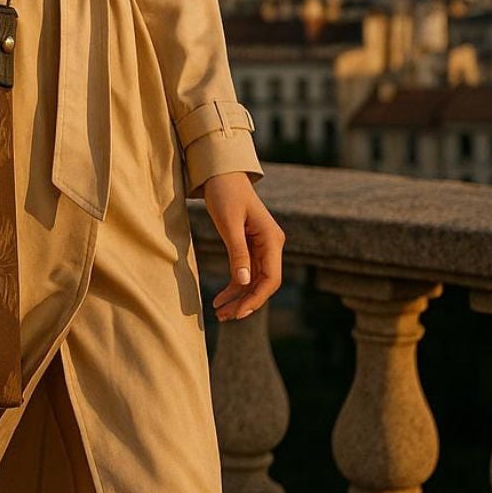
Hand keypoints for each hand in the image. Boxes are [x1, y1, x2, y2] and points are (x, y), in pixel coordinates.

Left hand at [203, 172, 283, 321]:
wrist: (222, 175)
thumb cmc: (226, 194)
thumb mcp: (229, 224)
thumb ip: (237, 253)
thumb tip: (242, 283)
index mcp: (272, 239)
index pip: (271, 278)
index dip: (257, 298)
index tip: (239, 312)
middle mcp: (271, 245)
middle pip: (263, 283)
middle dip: (246, 302)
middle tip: (224, 317)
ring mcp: (261, 247)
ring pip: (254, 281)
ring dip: (238, 298)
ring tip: (219, 313)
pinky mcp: (249, 247)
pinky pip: (245, 273)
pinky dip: (234, 286)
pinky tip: (220, 299)